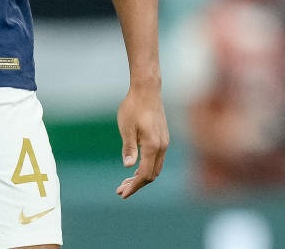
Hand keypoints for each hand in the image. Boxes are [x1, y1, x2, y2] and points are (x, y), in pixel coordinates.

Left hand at [115, 84, 168, 198]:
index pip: (145, 175)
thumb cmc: (133, 107)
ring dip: (141, 177)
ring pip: (155, 168)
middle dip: (136, 185)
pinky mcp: (163, 138)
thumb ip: (129, 148)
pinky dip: (146, 167)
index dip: (134, 187)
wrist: (147, 90)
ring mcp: (164, 142)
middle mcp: (162, 147)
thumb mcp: (126, 127)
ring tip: (125, 182)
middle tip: (120, 190)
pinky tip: (135, 167)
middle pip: (151, 175)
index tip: (122, 194)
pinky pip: (157, 160)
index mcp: (153, 146)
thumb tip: (128, 166)